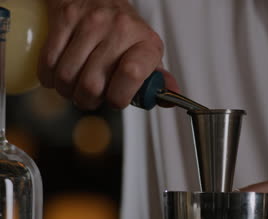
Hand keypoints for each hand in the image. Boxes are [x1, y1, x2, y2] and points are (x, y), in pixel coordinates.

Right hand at [38, 0, 177, 109]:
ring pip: (67, 76)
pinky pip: (49, 61)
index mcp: (146, 44)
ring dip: (67, 91)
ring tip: (74, 87)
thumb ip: (157, 80)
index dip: (119, 96)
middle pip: (92, 84)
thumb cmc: (124, 31)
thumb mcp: (147, 53)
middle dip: (87, 100)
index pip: (132, 74)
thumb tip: (168, 101)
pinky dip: (49, 77)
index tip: (115, 99)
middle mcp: (121, 30)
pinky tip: (58, 76)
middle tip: (89, 97)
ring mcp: (91, 22)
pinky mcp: (65, 17)